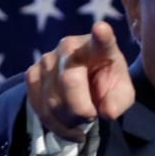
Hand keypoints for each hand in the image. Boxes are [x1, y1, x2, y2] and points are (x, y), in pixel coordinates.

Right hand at [25, 22, 134, 141]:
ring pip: (52, 101)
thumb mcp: (122, 94)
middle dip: (82, 109)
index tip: (101, 29)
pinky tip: (68, 126)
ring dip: (69, 120)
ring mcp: (47, 59)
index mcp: (98, 47)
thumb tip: (106, 112)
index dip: (101, 35)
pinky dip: (55, 125)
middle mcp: (69, 47)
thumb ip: (119, 101)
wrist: (84, 85)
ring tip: (80, 119)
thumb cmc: (106, 85)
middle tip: (92, 115)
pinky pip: (39, 108)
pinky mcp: (32, 74)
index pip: (101, 40)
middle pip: (70, 82)